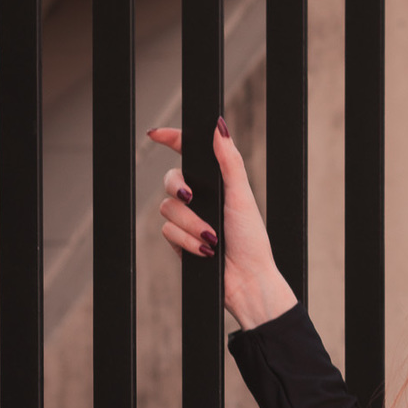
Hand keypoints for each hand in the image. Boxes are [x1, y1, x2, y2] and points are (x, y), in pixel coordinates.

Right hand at [149, 119, 294, 328]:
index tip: (156, 134)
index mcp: (218, 183)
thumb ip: (229, 162)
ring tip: (212, 238)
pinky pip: (168, 231)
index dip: (171, 140)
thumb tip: (219, 127)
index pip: (189, 154)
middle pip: (170, 179)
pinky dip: (186, 241)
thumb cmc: (252, 240)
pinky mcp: (180, 240)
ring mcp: (189, 219)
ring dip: (190, 224)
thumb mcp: (242, 197)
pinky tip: (205, 252)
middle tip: (191, 197)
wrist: (246, 281)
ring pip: (167, 207)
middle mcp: (202, 199)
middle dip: (178, 187)